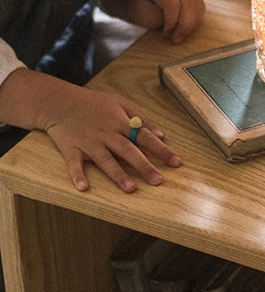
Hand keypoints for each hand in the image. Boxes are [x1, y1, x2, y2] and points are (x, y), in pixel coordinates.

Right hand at [1, 70, 181, 193]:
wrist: (61, 102)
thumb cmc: (95, 103)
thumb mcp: (122, 104)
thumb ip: (142, 118)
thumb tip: (161, 134)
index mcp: (121, 122)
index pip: (145, 137)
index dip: (161, 149)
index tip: (176, 162)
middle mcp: (107, 134)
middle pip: (128, 151)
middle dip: (144, 166)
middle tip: (158, 180)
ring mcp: (89, 142)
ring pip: (105, 160)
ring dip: (117, 174)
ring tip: (130, 188)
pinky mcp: (71, 149)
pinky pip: (74, 164)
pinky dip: (78, 175)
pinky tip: (84, 188)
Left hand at [136, 0, 205, 43]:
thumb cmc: (141, 8)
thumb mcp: (143, 14)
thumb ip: (160, 19)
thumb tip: (176, 28)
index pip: (173, 5)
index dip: (171, 22)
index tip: (164, 34)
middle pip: (188, 5)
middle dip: (184, 26)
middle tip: (175, 39)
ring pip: (197, 7)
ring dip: (190, 25)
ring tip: (179, 34)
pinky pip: (200, 8)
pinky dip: (194, 21)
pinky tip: (184, 28)